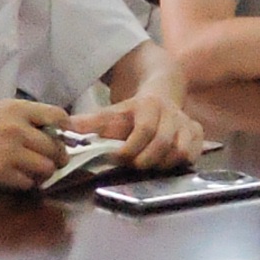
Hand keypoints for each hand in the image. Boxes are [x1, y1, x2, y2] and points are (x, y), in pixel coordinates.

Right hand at [0, 97, 82, 188]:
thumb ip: (26, 118)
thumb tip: (55, 131)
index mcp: (17, 109)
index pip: (57, 115)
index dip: (68, 128)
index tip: (69, 137)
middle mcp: (17, 128)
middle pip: (55, 146)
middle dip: (58, 156)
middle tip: (54, 161)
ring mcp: (10, 151)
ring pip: (46, 167)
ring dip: (44, 172)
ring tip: (37, 171)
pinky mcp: (2, 172)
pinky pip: (29, 182)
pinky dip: (27, 183)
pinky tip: (19, 178)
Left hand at [65, 78, 201, 170]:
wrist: (160, 94)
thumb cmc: (131, 112)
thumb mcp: (110, 113)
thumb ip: (88, 123)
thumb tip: (62, 130)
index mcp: (148, 106)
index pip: (145, 129)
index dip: (131, 147)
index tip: (119, 158)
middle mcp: (171, 113)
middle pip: (164, 142)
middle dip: (147, 159)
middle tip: (134, 166)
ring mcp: (187, 123)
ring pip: (181, 151)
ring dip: (163, 163)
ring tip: (150, 166)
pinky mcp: (198, 133)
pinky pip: (194, 153)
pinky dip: (180, 163)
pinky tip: (166, 164)